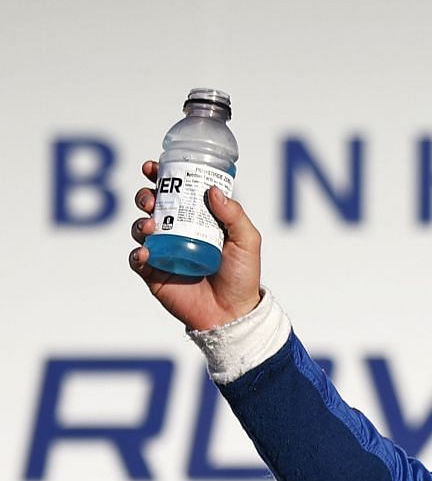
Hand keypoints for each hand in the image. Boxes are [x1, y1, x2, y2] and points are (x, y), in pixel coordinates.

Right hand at [128, 159, 263, 330]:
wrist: (233, 313)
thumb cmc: (242, 275)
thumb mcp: (247, 241)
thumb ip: (234, 215)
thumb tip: (212, 190)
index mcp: (197, 220)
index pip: (176, 193)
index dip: (161, 178)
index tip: (153, 167)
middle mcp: (176, 232)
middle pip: (152, 207)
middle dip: (145, 196)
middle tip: (151, 198)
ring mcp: (163, 252)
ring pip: (139, 229)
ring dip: (139, 222)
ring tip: (150, 226)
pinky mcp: (153, 274)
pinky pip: (136, 260)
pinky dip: (136, 254)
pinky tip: (144, 252)